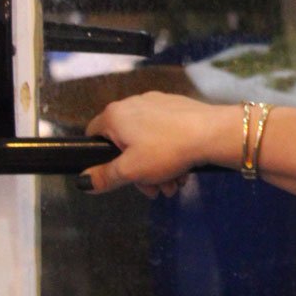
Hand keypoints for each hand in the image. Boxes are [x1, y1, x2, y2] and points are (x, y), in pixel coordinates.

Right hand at [83, 91, 225, 198]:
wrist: (213, 133)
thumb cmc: (166, 150)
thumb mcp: (131, 171)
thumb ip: (104, 177)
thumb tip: (82, 181)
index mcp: (115, 115)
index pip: (93, 135)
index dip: (99, 158)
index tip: (115, 175)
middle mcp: (133, 103)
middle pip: (125, 144)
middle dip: (138, 173)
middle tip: (155, 192)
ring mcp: (157, 103)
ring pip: (148, 142)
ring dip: (157, 169)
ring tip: (173, 186)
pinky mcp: (178, 108)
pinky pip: (165, 133)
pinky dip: (170, 153)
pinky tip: (183, 171)